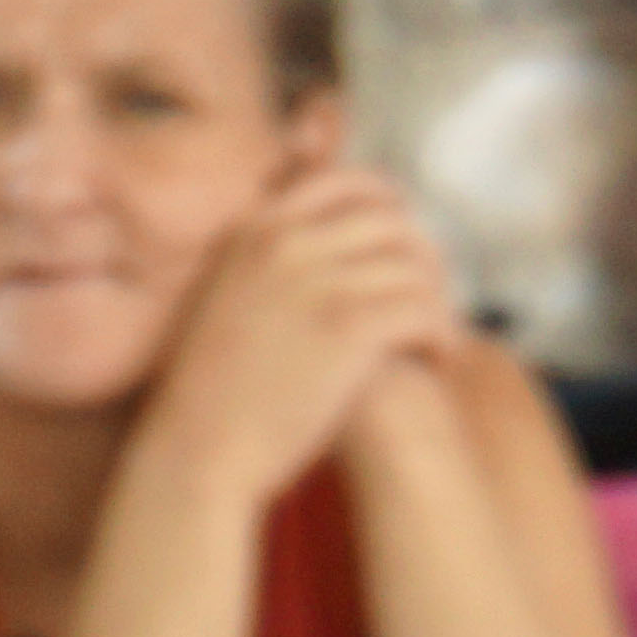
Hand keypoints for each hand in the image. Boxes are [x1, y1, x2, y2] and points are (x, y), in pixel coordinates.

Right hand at [146, 168, 467, 510]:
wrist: (197, 451)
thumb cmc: (209, 396)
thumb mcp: (221, 302)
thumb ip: (260, 265)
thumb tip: (311, 250)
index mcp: (255, 230)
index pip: (344, 185)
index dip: (387, 206)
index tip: (404, 236)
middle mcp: (287, 242)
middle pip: (391, 222)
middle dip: (423, 257)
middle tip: (433, 297)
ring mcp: (319, 282)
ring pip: (414, 266)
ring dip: (437, 300)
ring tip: (438, 337)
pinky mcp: (349, 328)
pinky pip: (422, 310)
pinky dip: (439, 334)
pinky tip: (436, 359)